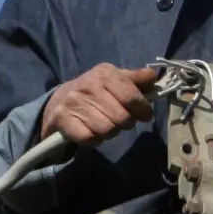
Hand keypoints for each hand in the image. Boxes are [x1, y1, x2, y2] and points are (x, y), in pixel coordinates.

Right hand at [39, 63, 160, 145]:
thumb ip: (135, 79)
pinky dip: (95, 140)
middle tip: (121, 120)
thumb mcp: (114, 80)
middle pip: (122, 117)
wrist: (59, 100)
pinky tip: (92, 132)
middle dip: (126, 123)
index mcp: (104, 73)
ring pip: (107, 130)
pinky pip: (90, 138)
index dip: (142, 109)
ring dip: (110, 132)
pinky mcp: (63, 119)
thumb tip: (152, 76)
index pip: (131, 96)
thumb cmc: (95, 91)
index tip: (144, 115)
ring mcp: (74, 102)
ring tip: (106, 125)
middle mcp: (88, 85)